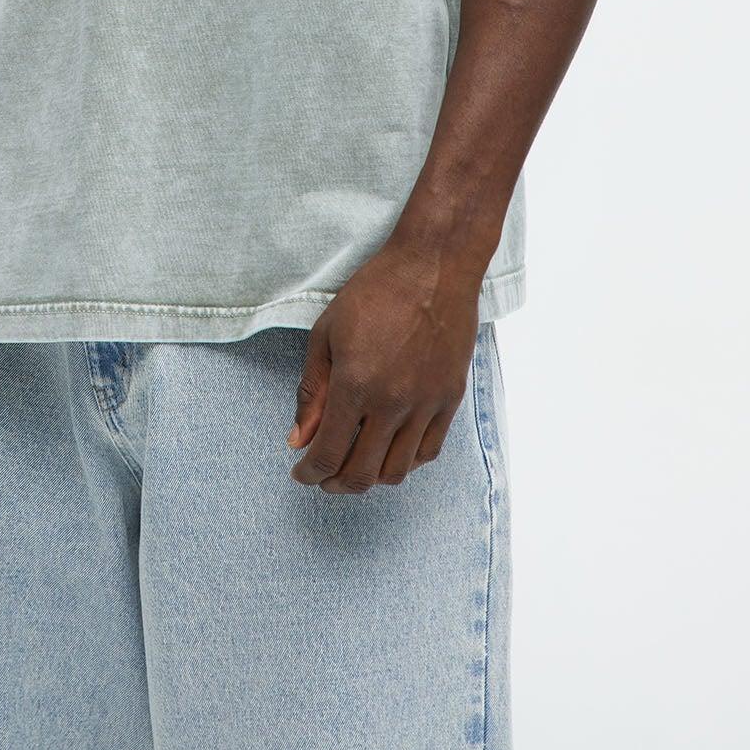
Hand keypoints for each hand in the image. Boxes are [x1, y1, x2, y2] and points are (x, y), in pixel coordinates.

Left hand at [286, 236, 480, 491]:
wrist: (434, 267)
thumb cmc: (374, 292)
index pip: (328, 454)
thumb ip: (312, 391)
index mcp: (355, 384)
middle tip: (323, 475)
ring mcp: (426, 404)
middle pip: (362, 474)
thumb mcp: (326, 333)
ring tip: (355, 464)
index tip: (301, 471)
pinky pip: (428, 451)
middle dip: (335, 483)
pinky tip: (389, 450)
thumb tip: (298, 439)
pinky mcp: (450, 399)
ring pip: (397, 471)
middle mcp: (392, 402)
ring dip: (370, 478)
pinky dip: (406, 462)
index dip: (309, 472)